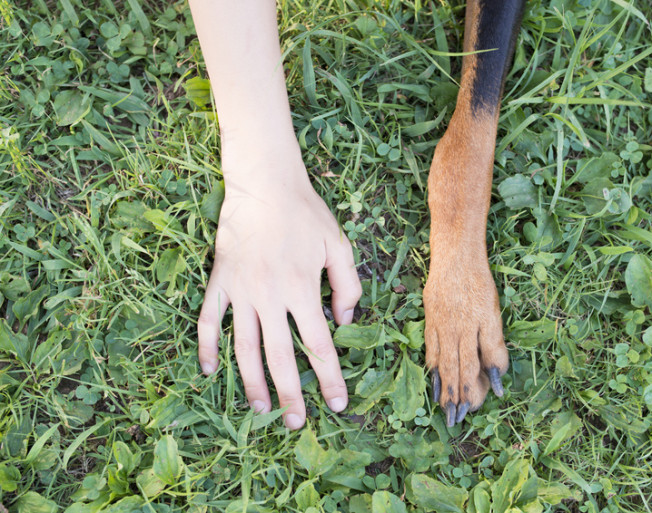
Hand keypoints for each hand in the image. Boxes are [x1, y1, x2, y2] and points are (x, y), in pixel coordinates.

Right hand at [196, 155, 360, 429]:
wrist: (264, 183)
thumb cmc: (305, 213)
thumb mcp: (339, 245)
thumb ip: (349, 285)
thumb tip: (346, 321)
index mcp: (301, 289)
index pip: (318, 345)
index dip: (330, 378)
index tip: (338, 404)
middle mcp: (269, 296)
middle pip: (280, 357)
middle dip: (291, 394)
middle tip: (296, 422)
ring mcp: (240, 291)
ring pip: (243, 347)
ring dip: (251, 381)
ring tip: (260, 409)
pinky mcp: (219, 281)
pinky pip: (208, 320)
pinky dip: (207, 347)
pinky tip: (210, 372)